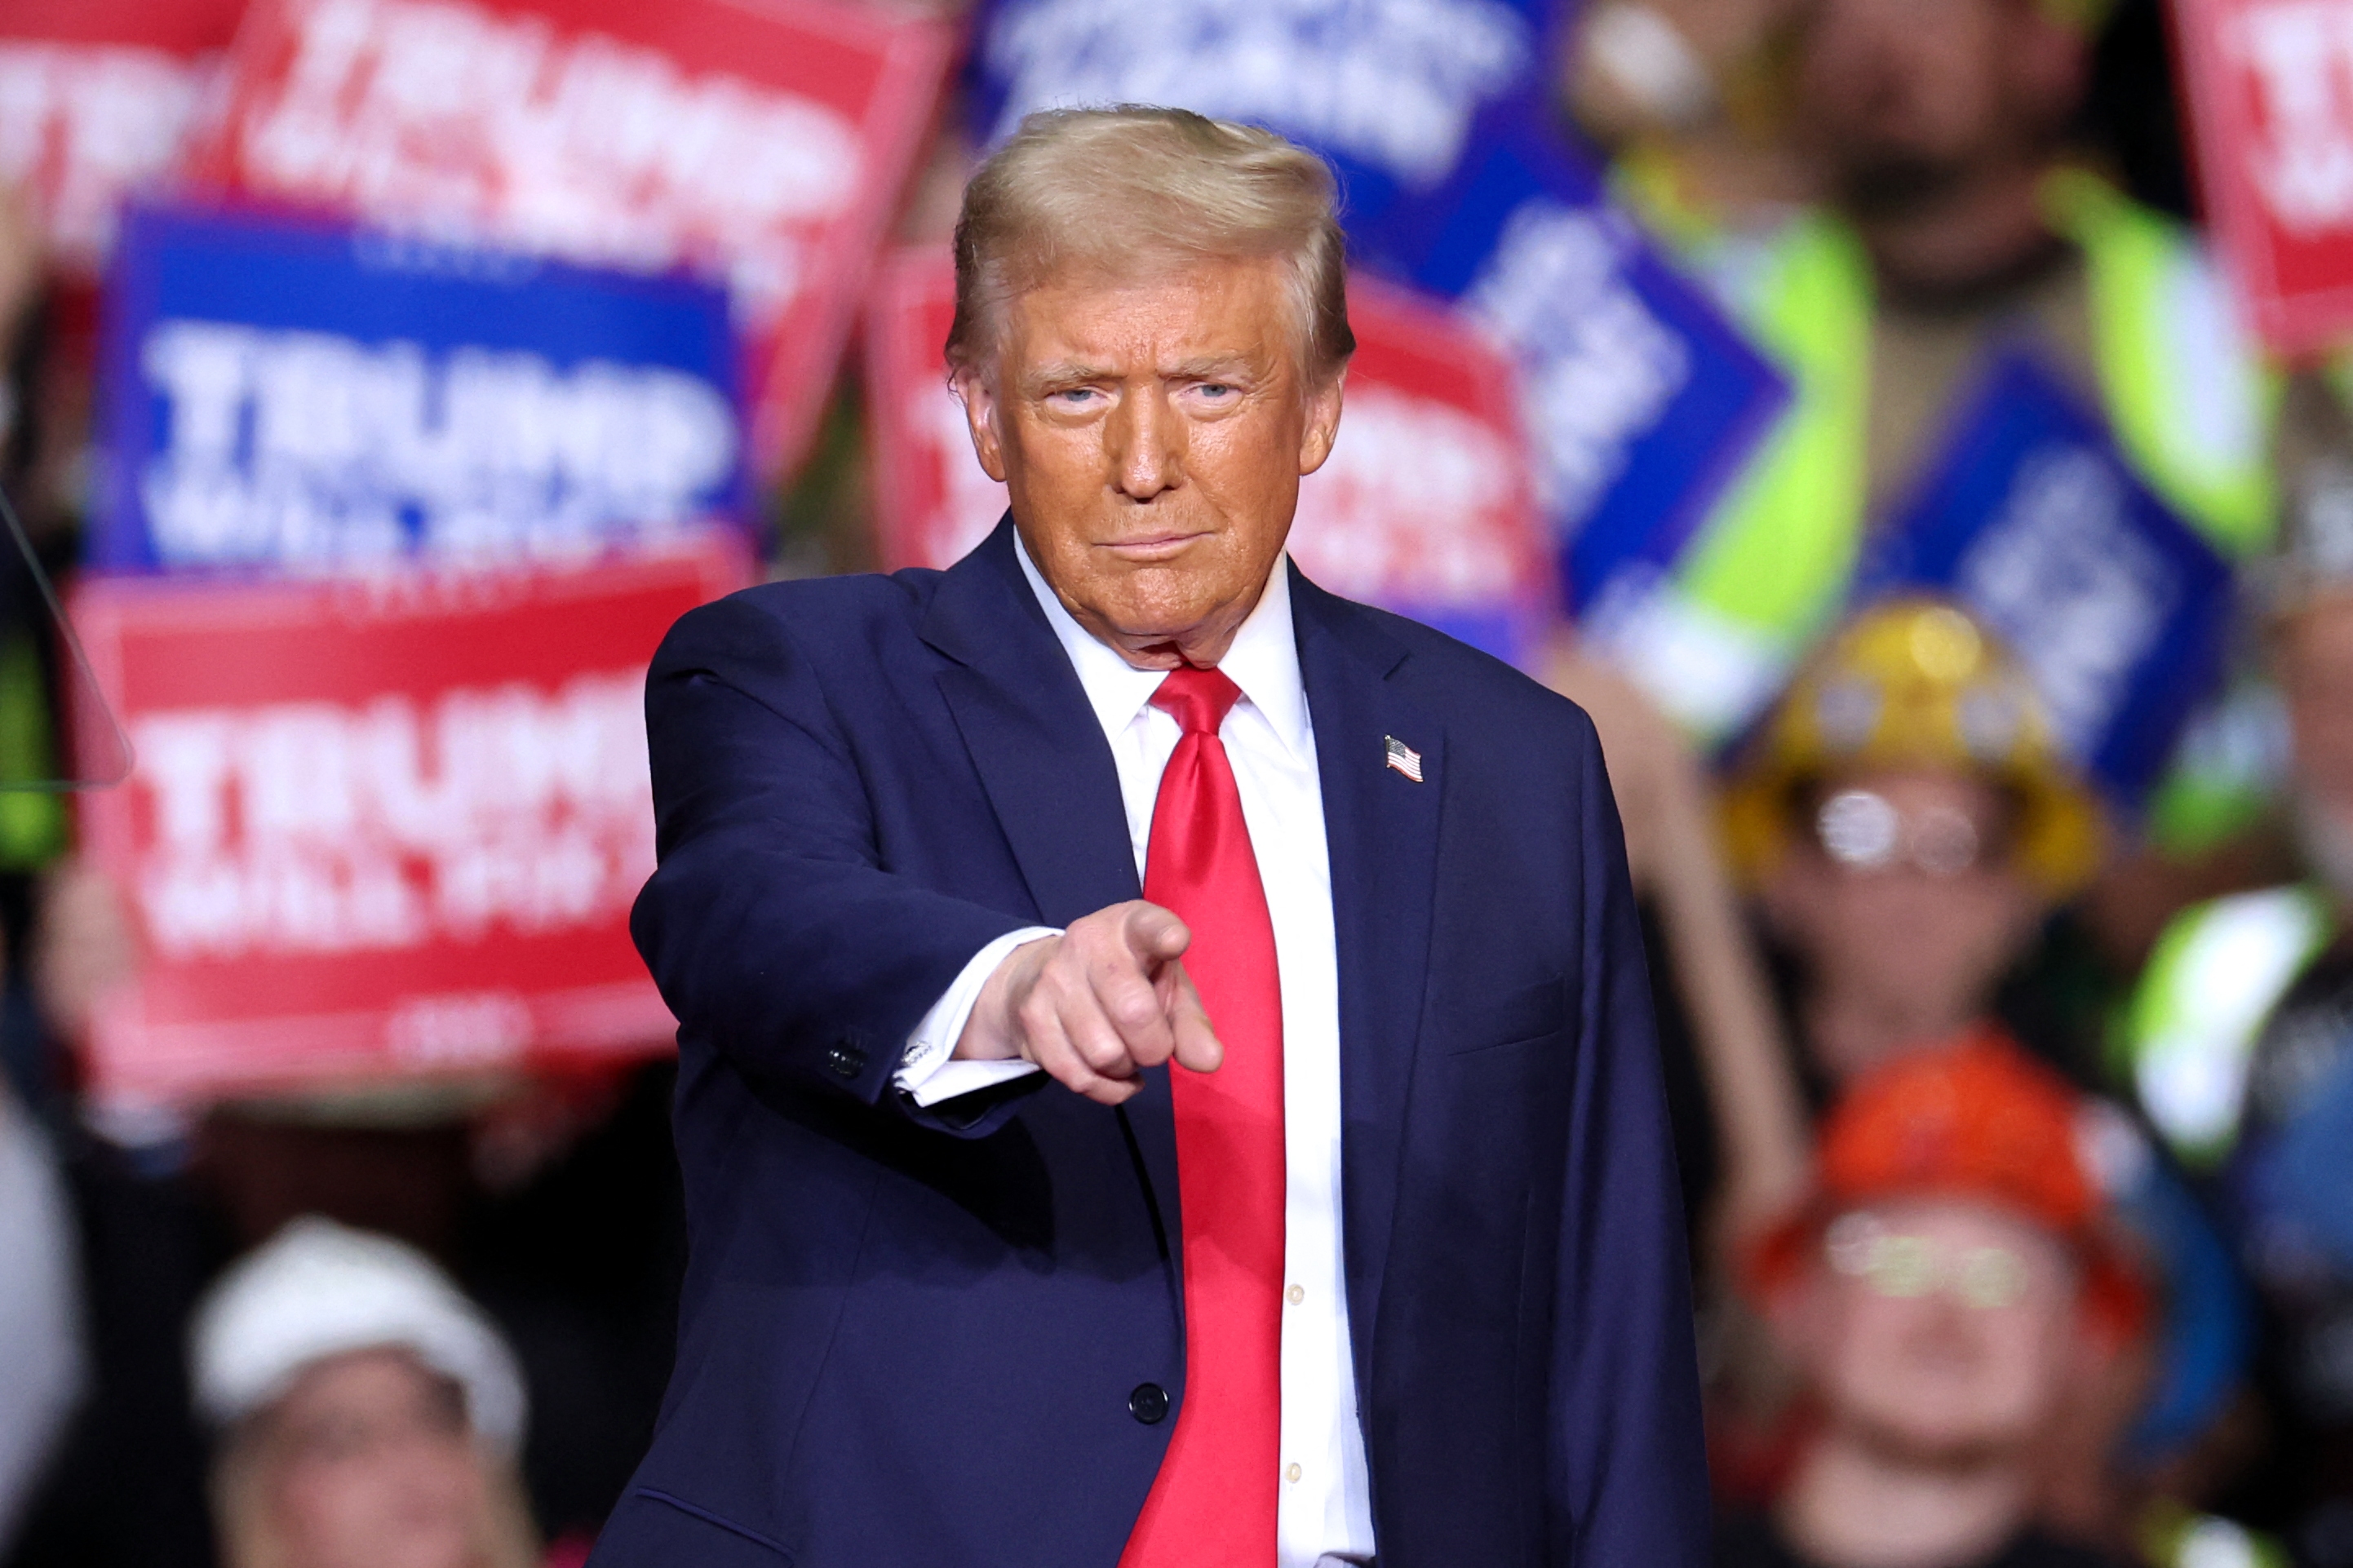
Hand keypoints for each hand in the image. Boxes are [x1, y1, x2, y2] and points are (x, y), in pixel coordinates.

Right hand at [954, 901, 1223, 1104]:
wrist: (1042, 976)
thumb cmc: (1127, 981)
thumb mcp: (1166, 989)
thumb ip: (1191, 1023)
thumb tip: (1210, 1061)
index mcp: (1131, 926)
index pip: (1148, 925)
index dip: (1164, 934)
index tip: (1177, 941)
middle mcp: (1088, 943)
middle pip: (1134, 1012)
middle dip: (1156, 1046)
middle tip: (1155, 1046)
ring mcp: (1054, 979)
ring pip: (1105, 1053)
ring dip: (1127, 1068)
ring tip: (1126, 1051)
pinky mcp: (1032, 1017)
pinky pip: (1079, 1076)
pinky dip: (1107, 1088)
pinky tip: (1112, 1074)